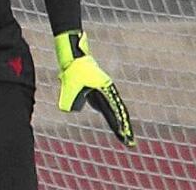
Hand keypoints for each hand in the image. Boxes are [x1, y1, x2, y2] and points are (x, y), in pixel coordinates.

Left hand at [56, 31, 134, 145]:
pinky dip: (111, 115)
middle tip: (129, 142)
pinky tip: (113, 122)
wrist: (74, 54)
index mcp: (105, 89)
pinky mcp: (97, 89)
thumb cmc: (73, 69)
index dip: (120, 125)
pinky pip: (106, 105)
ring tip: (124, 134)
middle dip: (123, 128)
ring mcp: (104, 89)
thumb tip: (66, 111)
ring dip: (117, 121)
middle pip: (118, 112)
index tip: (125, 137)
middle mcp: (108, 90)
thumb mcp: (69, 84)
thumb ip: (68, 99)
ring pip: (113, 109)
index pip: (115, 111)